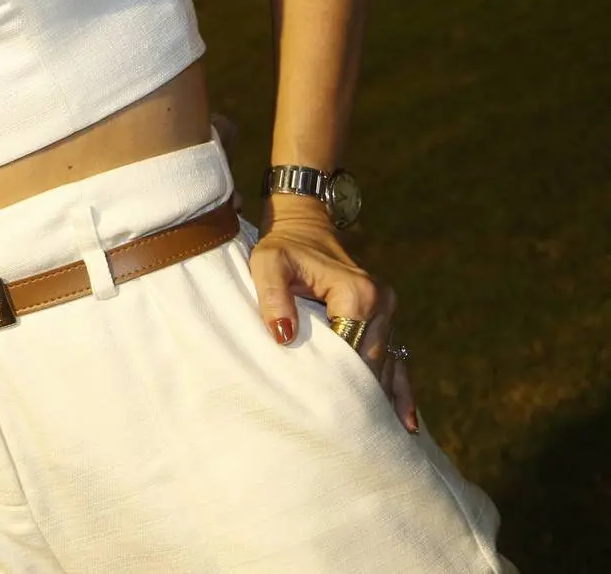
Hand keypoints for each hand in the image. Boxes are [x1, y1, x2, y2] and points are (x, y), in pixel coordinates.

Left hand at [250, 199, 417, 431]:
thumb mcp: (266, 263)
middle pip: (373, 363)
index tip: (332, 415)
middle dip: (363, 399)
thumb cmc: (279, 247)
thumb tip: (284, 335)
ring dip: (382, 401)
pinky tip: (406, 423)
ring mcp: (388, 313)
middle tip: (351, 442)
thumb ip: (272, 296)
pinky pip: (397, 360)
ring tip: (379, 446)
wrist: (303, 227)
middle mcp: (382, 303)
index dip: (341, 381)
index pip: (351, 348)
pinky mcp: (386, 320)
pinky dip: (400, 390)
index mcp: (357, 292)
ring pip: (387, 366)